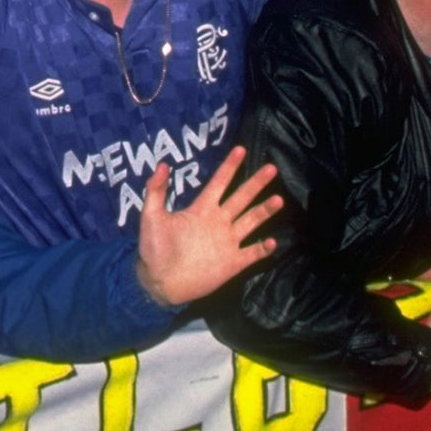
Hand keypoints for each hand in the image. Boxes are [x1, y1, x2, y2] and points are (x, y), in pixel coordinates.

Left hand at [134, 146, 283, 305]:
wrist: (160, 281)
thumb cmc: (154, 248)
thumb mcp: (151, 216)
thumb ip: (156, 191)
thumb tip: (162, 164)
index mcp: (202, 209)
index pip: (220, 182)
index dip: (230, 166)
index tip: (241, 149)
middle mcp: (218, 221)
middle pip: (242, 198)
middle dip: (256, 183)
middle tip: (272, 168)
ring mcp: (227, 242)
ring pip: (251, 221)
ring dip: (264, 211)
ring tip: (279, 199)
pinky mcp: (232, 263)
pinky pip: (252, 253)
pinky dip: (262, 249)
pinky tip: (272, 241)